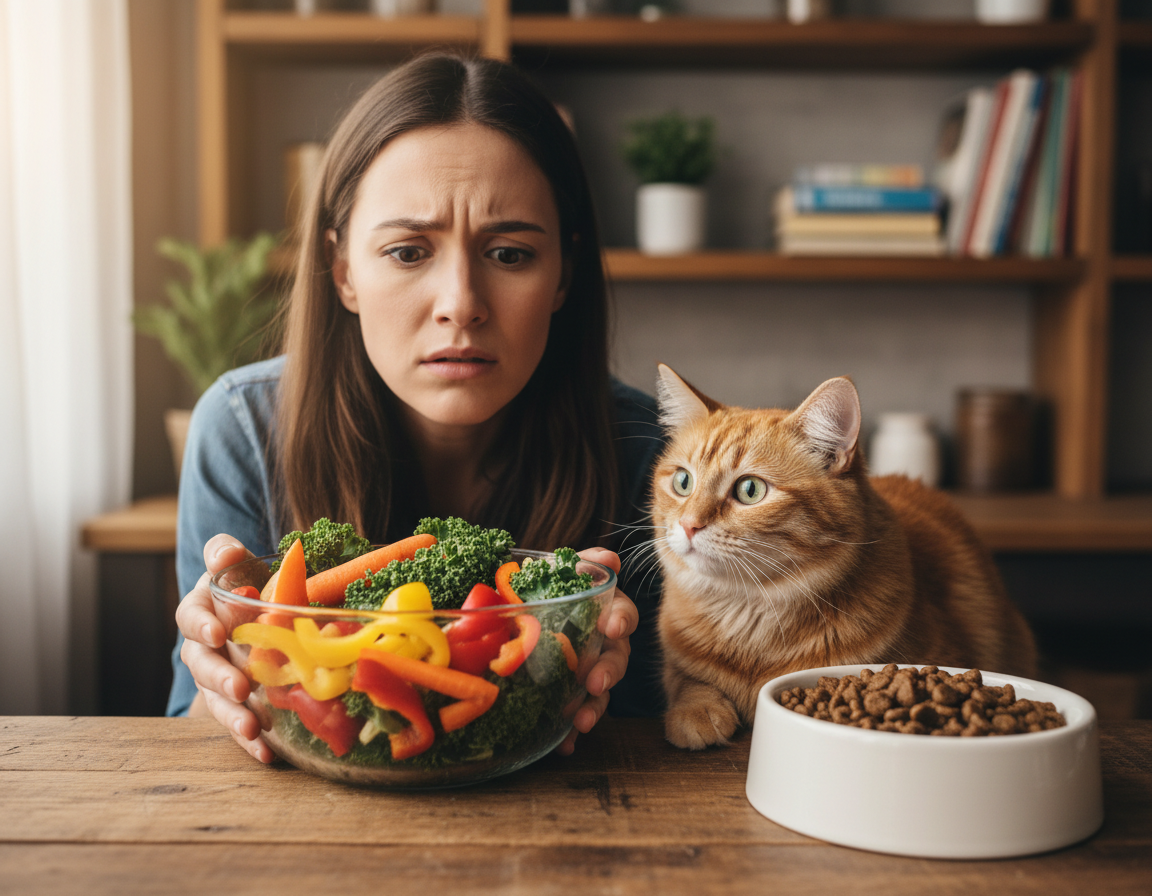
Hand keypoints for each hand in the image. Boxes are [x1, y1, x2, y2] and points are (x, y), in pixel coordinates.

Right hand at [175, 534, 274, 762]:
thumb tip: (227, 552)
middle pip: (201, 665)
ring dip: (232, 715)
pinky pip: (237, 722)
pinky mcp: (234, 703)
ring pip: (217, 699)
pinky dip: (248, 740)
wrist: (256, 609)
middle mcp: (202, 648)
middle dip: (219, 677)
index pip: (191, 617)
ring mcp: (216, 679)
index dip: (201, 625)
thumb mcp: (236, 563)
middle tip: (240, 687)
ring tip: (253, 728)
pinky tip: (266, 753)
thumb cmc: (244, 582)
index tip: (216, 633)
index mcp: (200, 611)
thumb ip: (225, 554)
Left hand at [554, 547, 637, 755]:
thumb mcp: (556, 572)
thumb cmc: (540, 590)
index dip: (620, 618)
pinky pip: (577, 716)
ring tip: (580, 720)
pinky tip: (564, 745)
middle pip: (617, 657)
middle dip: (609, 670)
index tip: (611, 626)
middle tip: (595, 681)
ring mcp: (589, 673)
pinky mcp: (572, 697)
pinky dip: (572, 733)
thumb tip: (609, 558)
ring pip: (601, 692)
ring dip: (594, 707)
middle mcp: (602, 644)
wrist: (513, 618)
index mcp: (602, 612)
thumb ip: (581, 565)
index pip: (623, 613)